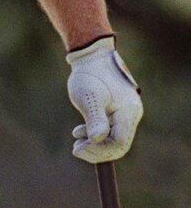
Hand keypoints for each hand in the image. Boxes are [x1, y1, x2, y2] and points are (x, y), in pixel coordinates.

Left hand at [66, 35, 142, 162]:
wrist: (92, 56)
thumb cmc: (89, 74)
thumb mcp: (89, 95)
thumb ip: (95, 118)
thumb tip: (97, 138)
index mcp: (128, 112)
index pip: (118, 143)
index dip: (99, 151)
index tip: (77, 149)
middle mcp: (131, 115)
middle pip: (118, 144)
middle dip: (97, 150)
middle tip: (75, 149)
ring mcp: (126, 113)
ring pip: (113, 138)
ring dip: (95, 143)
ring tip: (76, 141)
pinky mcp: (117, 111)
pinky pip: (110, 130)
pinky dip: (95, 134)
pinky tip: (79, 132)